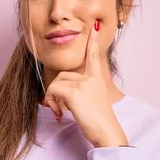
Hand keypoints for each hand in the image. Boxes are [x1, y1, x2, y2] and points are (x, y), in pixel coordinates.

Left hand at [43, 20, 128, 147]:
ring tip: (59, 112)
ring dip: (52, 99)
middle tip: (59, 109)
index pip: (94, 57)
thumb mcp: (92, 103)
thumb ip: (80, 93)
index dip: (93, 42)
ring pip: (56, 84)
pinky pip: (53, 91)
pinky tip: (59, 114)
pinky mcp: (75, 92)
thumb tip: (57, 94)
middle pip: (63, 76)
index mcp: (97, 80)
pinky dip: (51, 102)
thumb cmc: (99, 122)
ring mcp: (84, 84)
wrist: (107, 132)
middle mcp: (91, 79)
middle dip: (56, 92)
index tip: (95, 27)